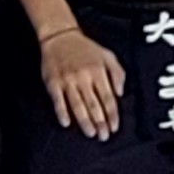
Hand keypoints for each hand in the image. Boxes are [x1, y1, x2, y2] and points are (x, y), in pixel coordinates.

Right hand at [36, 23, 123, 139]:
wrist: (60, 37)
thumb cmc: (85, 48)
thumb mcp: (108, 56)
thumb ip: (118, 73)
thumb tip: (120, 93)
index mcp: (98, 71)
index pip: (108, 98)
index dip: (112, 114)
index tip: (114, 127)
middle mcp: (84, 77)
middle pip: (94, 104)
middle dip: (100, 122)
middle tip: (104, 136)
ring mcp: (68, 80)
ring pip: (77, 105)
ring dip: (84, 121)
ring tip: (90, 133)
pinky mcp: (53, 83)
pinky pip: (58, 101)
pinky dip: (62, 112)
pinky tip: (66, 123)